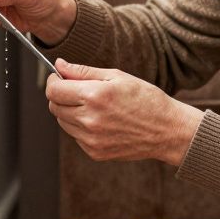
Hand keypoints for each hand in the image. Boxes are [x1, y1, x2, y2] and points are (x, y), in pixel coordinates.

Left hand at [45, 59, 203, 166]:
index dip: (53, 81)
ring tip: (94, 106)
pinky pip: (76, 136)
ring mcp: (91, 139)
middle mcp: (89, 120)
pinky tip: (101, 121)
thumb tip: (59, 65)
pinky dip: (81, 127)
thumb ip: (83, 71)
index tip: (59, 78)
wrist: (166, 130)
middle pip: (54, 107)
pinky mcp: (94, 152)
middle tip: (77, 90)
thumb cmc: (145, 99)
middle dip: (60, 96)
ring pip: (63, 122)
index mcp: (94, 96)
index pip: (54, 90)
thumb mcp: (116, 76)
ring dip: (70, 111)